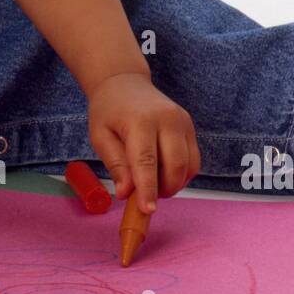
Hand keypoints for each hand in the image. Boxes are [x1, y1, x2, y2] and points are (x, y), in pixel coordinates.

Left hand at [88, 71, 200, 211]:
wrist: (125, 83)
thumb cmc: (109, 111)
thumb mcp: (100, 137)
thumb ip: (115, 165)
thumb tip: (126, 193)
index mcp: (140, 121)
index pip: (146, 162)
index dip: (148, 189)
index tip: (147, 210)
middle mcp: (167, 119)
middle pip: (174, 166)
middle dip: (163, 190)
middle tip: (145, 196)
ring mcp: (182, 121)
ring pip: (188, 166)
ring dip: (174, 184)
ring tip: (153, 182)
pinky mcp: (190, 126)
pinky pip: (193, 160)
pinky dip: (182, 174)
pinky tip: (164, 173)